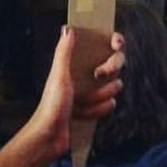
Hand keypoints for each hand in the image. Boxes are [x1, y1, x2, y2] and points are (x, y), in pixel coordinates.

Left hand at [23, 27, 124, 160]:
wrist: (50, 137)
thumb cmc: (51, 105)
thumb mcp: (59, 76)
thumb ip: (64, 52)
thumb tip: (68, 28)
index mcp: (75, 64)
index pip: (101, 45)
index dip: (113, 42)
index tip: (116, 44)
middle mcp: (84, 76)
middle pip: (112, 63)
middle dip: (111, 68)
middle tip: (100, 74)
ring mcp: (90, 92)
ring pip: (112, 85)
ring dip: (106, 92)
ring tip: (95, 99)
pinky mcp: (93, 108)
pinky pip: (108, 103)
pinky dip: (101, 108)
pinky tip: (92, 112)